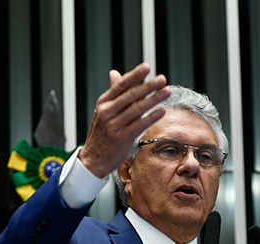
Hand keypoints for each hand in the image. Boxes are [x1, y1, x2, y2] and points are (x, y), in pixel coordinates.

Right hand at [77, 63, 169, 177]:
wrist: (93, 160)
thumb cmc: (102, 135)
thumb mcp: (103, 112)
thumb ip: (114, 94)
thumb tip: (114, 73)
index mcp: (103, 103)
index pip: (121, 85)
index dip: (135, 75)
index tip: (147, 67)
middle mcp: (107, 112)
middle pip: (131, 95)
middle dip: (148, 86)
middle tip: (162, 78)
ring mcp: (113, 125)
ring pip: (137, 109)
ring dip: (154, 99)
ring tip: (166, 91)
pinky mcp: (121, 138)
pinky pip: (139, 125)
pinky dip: (151, 117)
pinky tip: (162, 111)